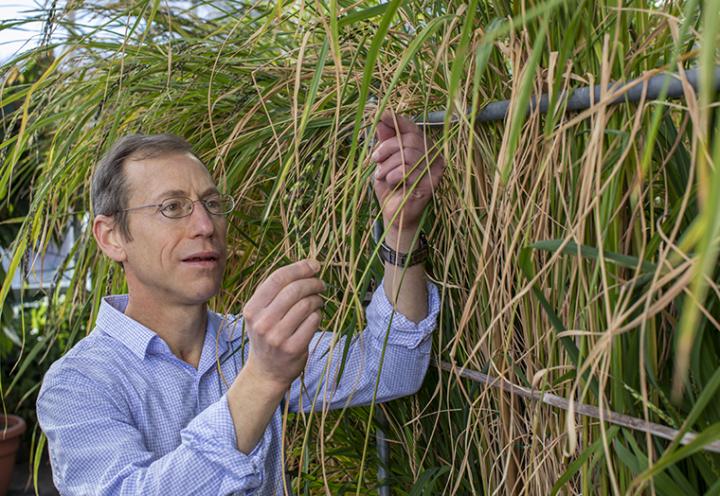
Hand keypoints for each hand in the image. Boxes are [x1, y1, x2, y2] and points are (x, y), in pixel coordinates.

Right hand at [241, 259, 324, 388]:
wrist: (267, 371)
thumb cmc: (269, 334)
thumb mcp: (261, 313)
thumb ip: (277, 291)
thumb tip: (308, 266)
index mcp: (252, 309)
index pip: (277, 279)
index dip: (299, 268)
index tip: (314, 265)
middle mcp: (262, 322)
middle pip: (294, 290)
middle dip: (312, 282)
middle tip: (321, 284)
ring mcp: (277, 337)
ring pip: (306, 304)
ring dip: (317, 299)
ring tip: (317, 301)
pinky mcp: (293, 348)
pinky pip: (313, 321)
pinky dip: (318, 315)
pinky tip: (315, 316)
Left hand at [372, 111, 444, 234]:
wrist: (394, 214)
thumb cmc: (390, 187)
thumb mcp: (383, 161)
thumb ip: (385, 141)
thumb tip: (381, 117)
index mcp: (422, 147)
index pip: (411, 127)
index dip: (397, 120)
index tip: (381, 114)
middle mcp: (433, 155)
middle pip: (409, 139)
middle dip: (386, 148)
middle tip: (374, 160)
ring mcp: (435, 169)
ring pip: (407, 154)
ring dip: (388, 165)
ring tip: (383, 176)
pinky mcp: (432, 183)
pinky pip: (408, 171)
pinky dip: (393, 176)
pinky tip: (393, 184)